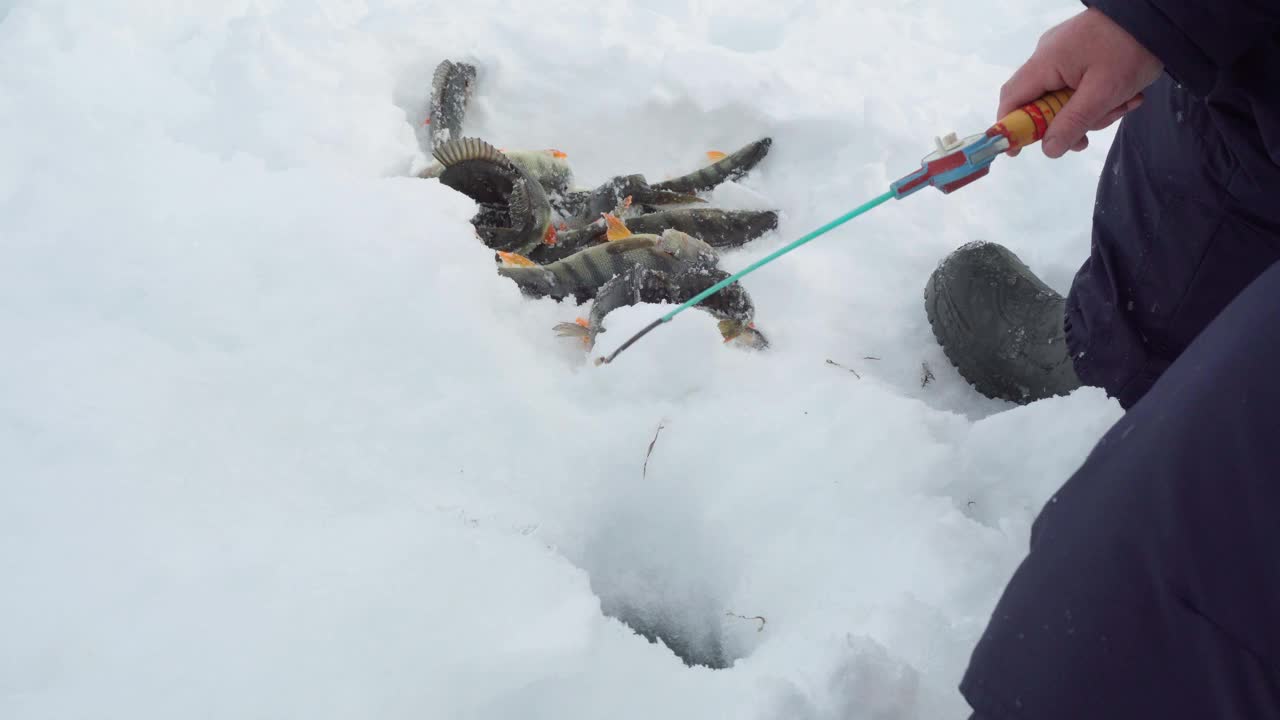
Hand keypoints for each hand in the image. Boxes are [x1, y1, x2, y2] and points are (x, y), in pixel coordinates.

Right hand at [1000, 8, 1163, 157]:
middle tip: (1087, 139)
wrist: (1159, 15)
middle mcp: (1048, 56)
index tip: (1018, 150)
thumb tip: (1049, 150)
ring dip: (1091, 112)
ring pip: (1064, 97)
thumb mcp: (1103, 93)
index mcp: (1045, 62)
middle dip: (1065, 124)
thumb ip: (1073, 123)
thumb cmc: (1130, 49)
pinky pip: (1079, 84)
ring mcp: (1065, 53)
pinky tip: (1125, 95)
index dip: (1012, 127)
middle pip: (1040, 103)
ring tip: (1123, 104)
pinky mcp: (1082, 52)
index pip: (1012, 99)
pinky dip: (1098, 96)